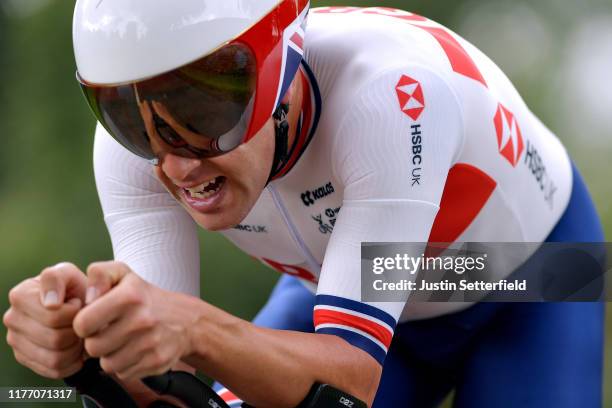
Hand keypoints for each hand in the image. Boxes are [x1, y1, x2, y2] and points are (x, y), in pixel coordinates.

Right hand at [3, 263, 86, 377]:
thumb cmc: (74, 288)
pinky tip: (76, 347)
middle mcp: (12, 318)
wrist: (77, 307)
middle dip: (77, 332)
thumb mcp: (70, 274)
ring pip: (54, 358)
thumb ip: (58, 278)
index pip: (54, 316)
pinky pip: (53, 370)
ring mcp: (15, 341)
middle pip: (55, 339)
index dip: (74, 312)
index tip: (76, 302)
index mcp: (20, 294)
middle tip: (83, 321)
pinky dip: (72, 362)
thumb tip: (50, 304)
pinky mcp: (24, 358)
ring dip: (76, 348)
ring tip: (81, 333)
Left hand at [73, 261, 196, 380]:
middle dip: (97, 341)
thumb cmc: (145, 299)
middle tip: (110, 332)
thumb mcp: (124, 275)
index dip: (84, 324)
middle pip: (93, 348)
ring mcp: (150, 343)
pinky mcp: (155, 361)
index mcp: (129, 296)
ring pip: (107, 364)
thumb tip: (87, 298)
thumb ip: (99, 275)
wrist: (185, 321)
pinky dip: (126, 365)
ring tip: (123, 341)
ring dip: (111, 355)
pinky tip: (135, 351)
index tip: (95, 320)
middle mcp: (141, 320)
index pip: (82, 324)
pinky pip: (123, 373)